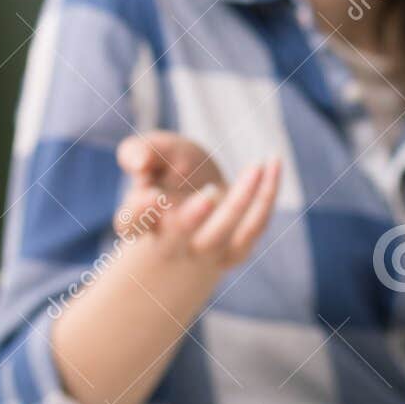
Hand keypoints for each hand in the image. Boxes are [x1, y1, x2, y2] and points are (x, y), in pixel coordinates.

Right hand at [114, 132, 280, 270]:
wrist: (202, 191)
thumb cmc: (171, 169)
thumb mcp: (155, 153)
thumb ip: (140, 152)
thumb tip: (138, 162)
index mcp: (140, 220)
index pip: (131, 223)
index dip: (140, 212)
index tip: (153, 194)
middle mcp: (170, 243)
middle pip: (176, 241)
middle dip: (191, 221)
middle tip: (209, 194)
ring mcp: (204, 252)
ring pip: (220, 237)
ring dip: (239, 203)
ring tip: (255, 168)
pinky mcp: (235, 250)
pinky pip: (252, 229)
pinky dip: (266, 198)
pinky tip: (274, 164)